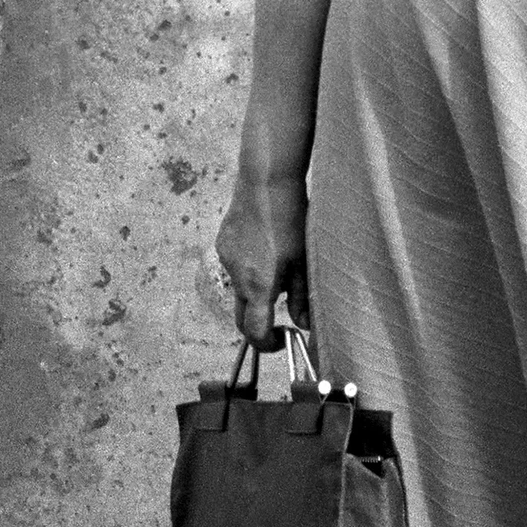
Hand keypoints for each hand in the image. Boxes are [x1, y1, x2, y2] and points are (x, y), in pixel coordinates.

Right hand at [215, 176, 305, 346]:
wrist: (265, 182)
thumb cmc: (291, 220)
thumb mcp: (304, 262)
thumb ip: (303, 297)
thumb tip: (304, 324)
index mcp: (259, 286)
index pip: (254, 331)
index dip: (266, 344)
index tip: (279, 342)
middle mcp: (237, 277)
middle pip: (242, 315)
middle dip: (258, 323)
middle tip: (278, 321)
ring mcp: (227, 260)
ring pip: (240, 288)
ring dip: (256, 290)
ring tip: (279, 265)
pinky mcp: (222, 244)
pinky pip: (235, 266)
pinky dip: (249, 268)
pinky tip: (265, 246)